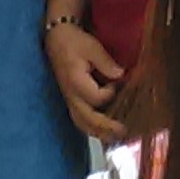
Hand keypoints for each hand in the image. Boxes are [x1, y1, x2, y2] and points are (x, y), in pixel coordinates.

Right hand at [45, 23, 125, 141]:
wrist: (56, 40)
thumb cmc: (74, 42)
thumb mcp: (92, 46)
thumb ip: (106, 62)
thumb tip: (121, 75)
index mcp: (75, 82)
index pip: (96, 98)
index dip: (111, 93)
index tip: (119, 81)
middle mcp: (71, 95)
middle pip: (87, 119)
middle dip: (106, 127)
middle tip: (123, 131)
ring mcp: (70, 100)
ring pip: (82, 123)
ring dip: (98, 132)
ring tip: (115, 138)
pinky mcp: (71, 101)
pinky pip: (80, 120)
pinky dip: (92, 128)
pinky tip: (104, 132)